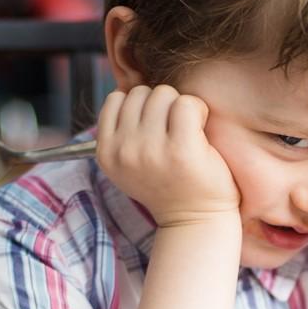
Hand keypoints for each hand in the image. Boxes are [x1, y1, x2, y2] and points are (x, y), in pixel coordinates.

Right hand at [96, 85, 240, 226]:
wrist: (195, 220)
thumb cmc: (169, 184)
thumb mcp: (130, 163)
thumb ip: (121, 131)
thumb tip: (128, 88)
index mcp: (106, 153)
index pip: (116, 99)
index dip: (140, 106)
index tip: (155, 126)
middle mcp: (123, 151)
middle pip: (141, 93)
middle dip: (161, 105)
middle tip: (174, 130)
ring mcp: (150, 150)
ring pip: (163, 94)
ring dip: (180, 106)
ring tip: (187, 131)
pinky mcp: (181, 149)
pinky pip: (187, 103)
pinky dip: (198, 110)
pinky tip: (201, 131)